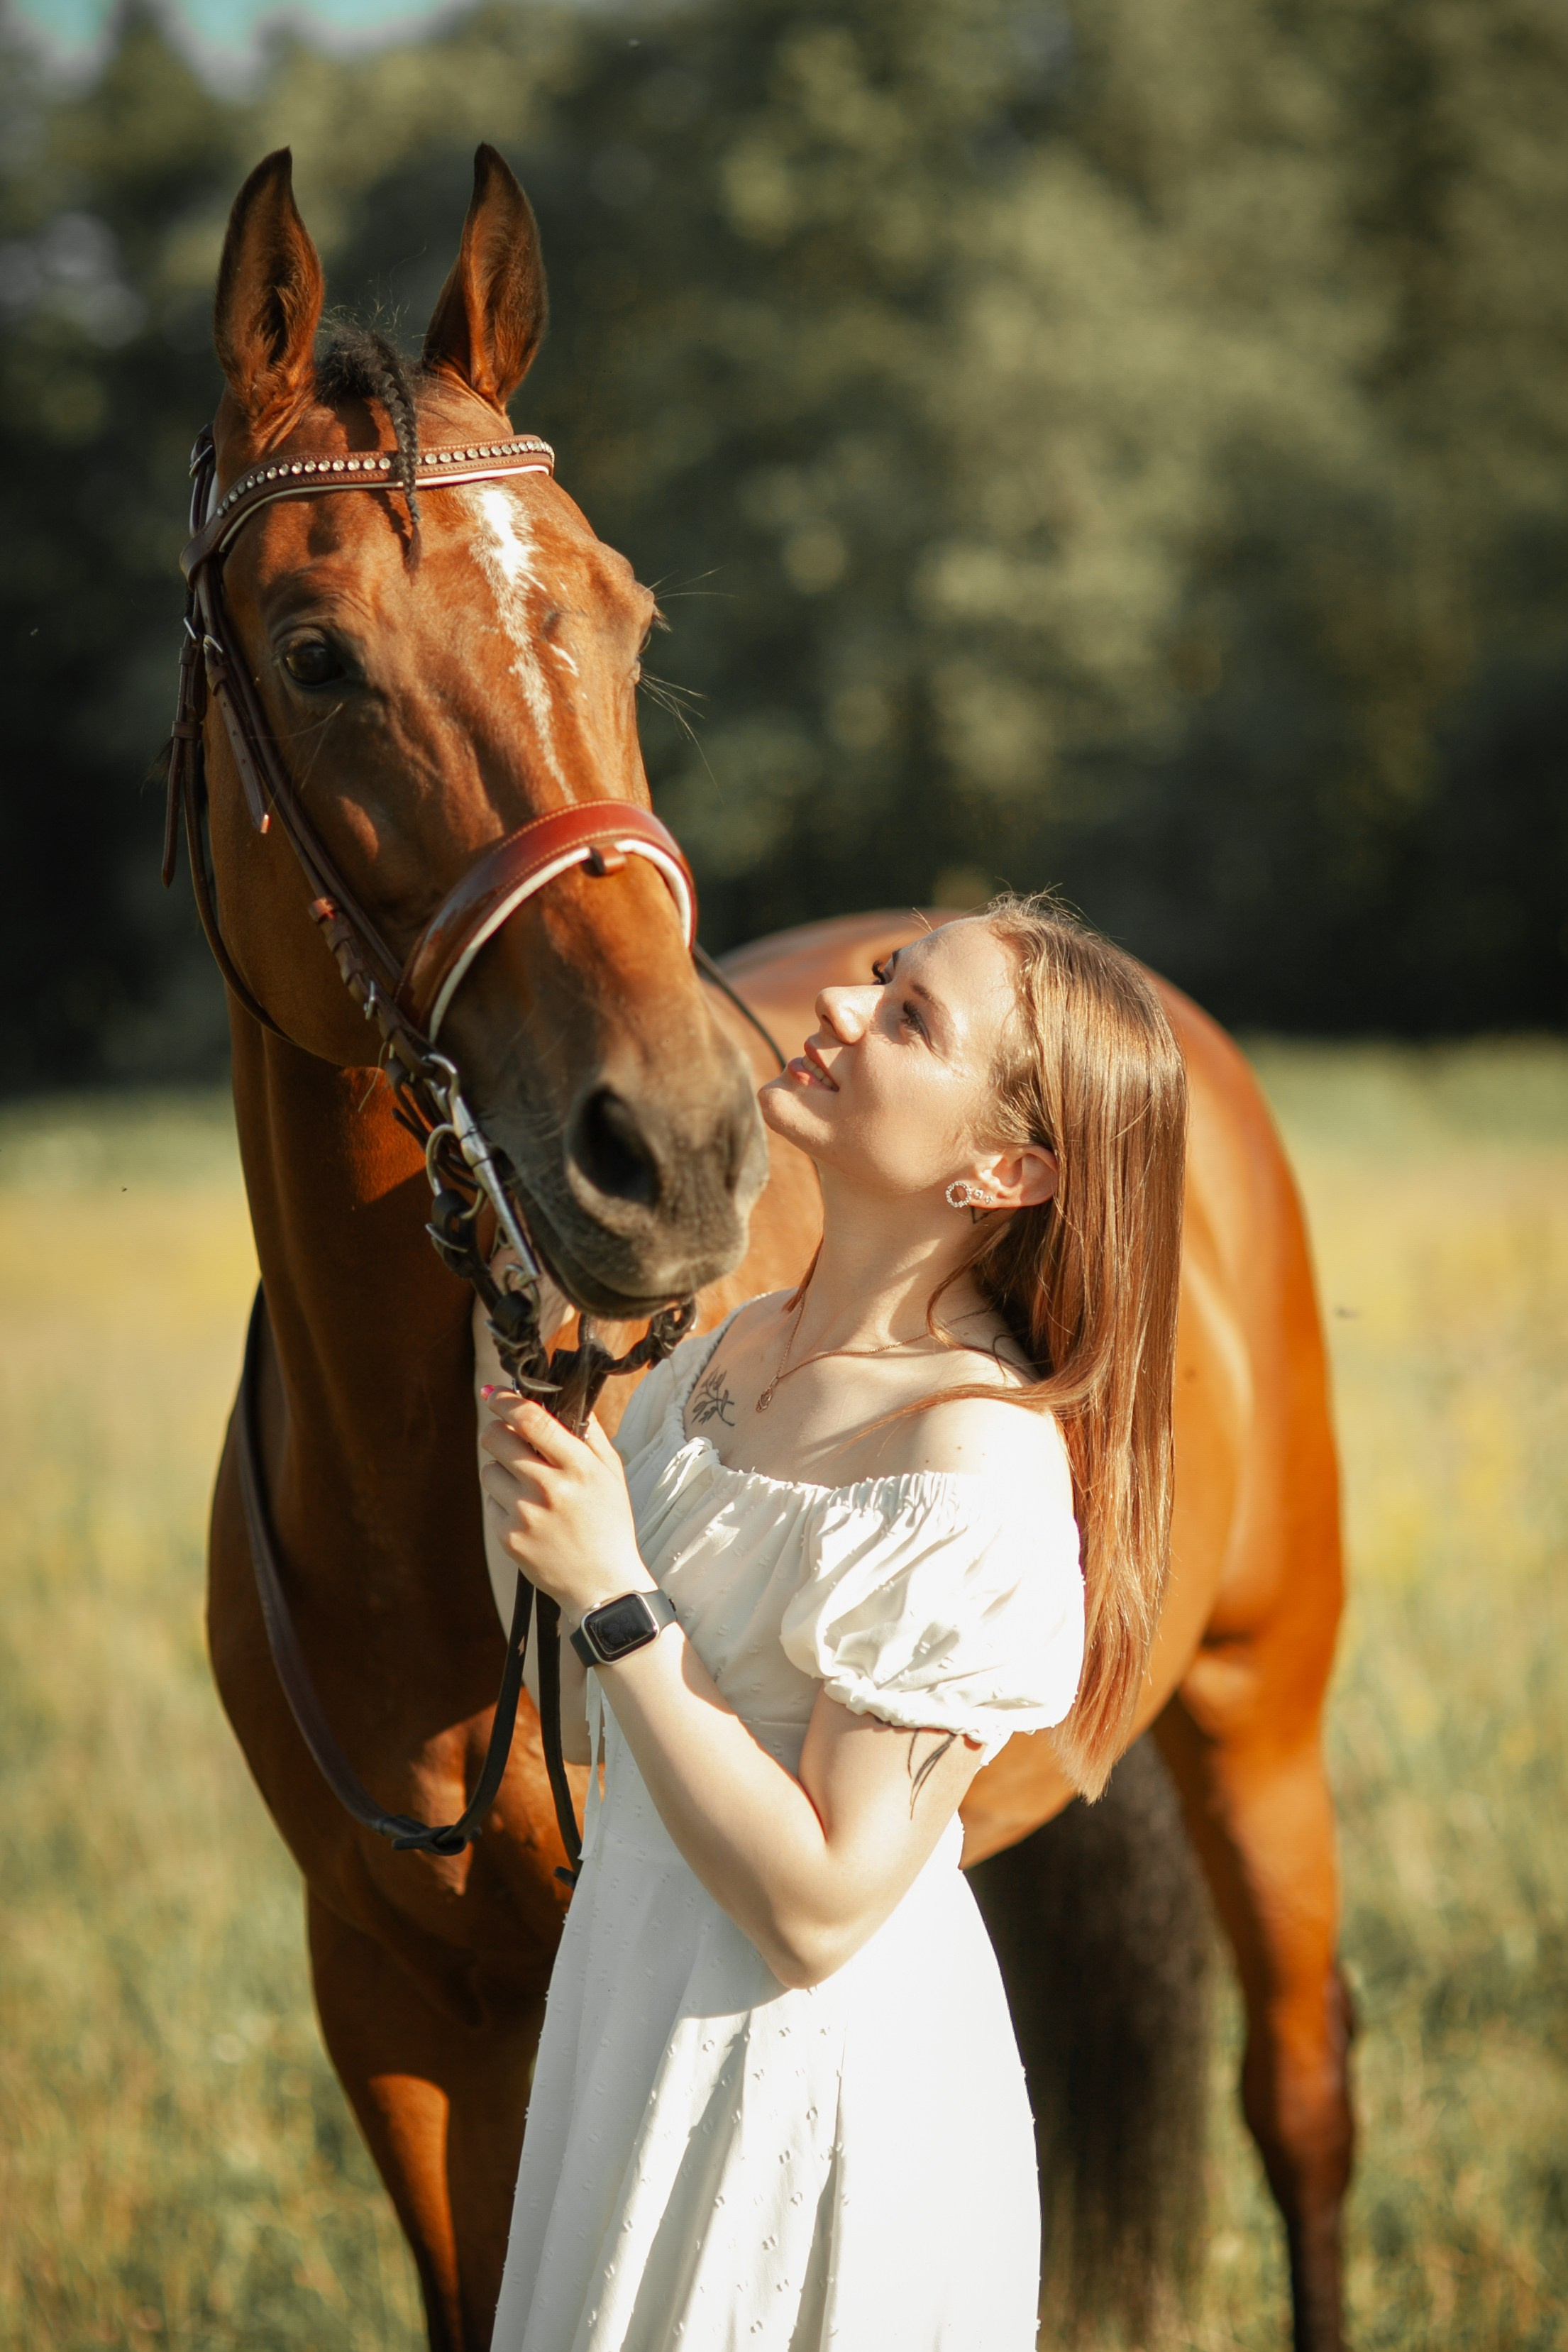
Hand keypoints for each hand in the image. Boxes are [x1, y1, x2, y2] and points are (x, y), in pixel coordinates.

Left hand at [478, 1393, 652, 1627]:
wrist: (601, 1584)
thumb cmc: (608, 1522)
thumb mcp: (612, 1473)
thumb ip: (590, 1433)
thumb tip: (569, 1397)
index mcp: (577, 1467)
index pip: (531, 1420)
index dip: (506, 1400)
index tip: (494, 1392)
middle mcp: (548, 1488)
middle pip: (496, 1438)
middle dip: (497, 1431)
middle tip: (510, 1437)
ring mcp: (525, 1514)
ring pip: (489, 1469)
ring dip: (502, 1470)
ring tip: (529, 1486)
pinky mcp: (508, 1537)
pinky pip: (492, 1501)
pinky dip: (505, 1501)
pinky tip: (530, 1515)